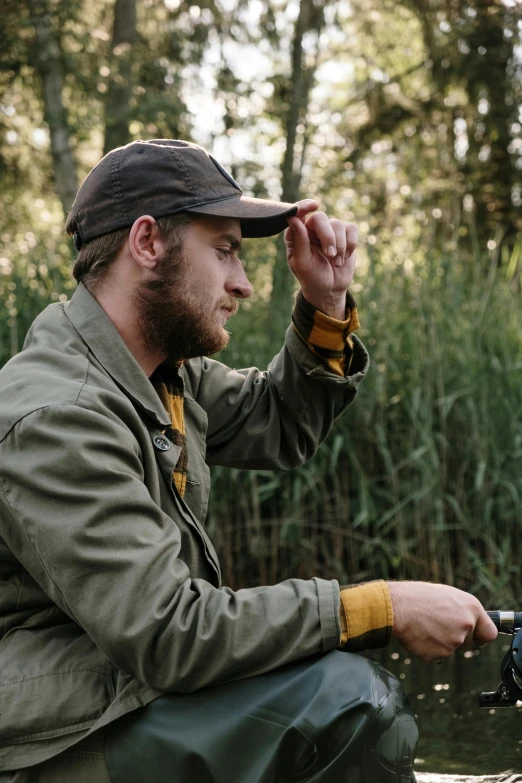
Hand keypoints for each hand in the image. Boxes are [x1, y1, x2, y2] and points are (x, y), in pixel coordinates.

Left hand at [284, 199, 357, 318]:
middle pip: (321, 218)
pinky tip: (345, 256)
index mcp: (296, 234)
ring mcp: (329, 230)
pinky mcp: (345, 234)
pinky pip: (352, 228)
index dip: (304, 206)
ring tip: (336, 262)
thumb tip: (293, 218)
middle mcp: (311, 228)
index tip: (314, 205)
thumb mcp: (302, 263)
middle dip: (328, 237)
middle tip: (330, 255)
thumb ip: (298, 241)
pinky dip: (351, 244)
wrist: (330, 289)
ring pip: (338, 224)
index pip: (298, 213)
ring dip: (340, 246)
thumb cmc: (311, 278)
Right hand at [388, 581, 497, 661]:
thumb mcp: (446, 595)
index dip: (482, 636)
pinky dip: (429, 647)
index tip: (477, 637)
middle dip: (456, 637)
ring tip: (425, 625)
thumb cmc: (417, 596)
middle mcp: (466, 625)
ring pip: (450, 648)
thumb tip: (468, 621)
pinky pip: (436, 654)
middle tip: (437, 624)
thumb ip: (462, 610)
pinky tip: (419, 633)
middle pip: (468, 642)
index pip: (490, 633)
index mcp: (471, 608)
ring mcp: (454, 642)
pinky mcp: (440, 655)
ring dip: (440, 641)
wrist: (397, 607)